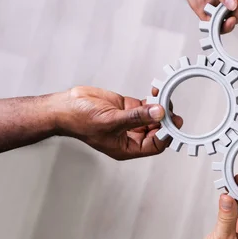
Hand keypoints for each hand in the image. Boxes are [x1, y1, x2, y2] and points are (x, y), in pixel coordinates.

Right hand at [55, 86, 182, 159]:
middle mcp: (130, 136)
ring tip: (164, 96)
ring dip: (161, 107)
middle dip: (166, 120)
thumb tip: (158, 113)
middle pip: (157, 131)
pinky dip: (153, 99)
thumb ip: (136, 116)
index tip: (172, 122)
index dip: (165, 135)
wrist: (65, 106)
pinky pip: (146, 105)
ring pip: (154, 117)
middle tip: (171, 109)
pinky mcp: (128, 108)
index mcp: (127, 147)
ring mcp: (130, 121)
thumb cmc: (80, 120)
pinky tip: (156, 91)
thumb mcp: (111, 120)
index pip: (155, 145)